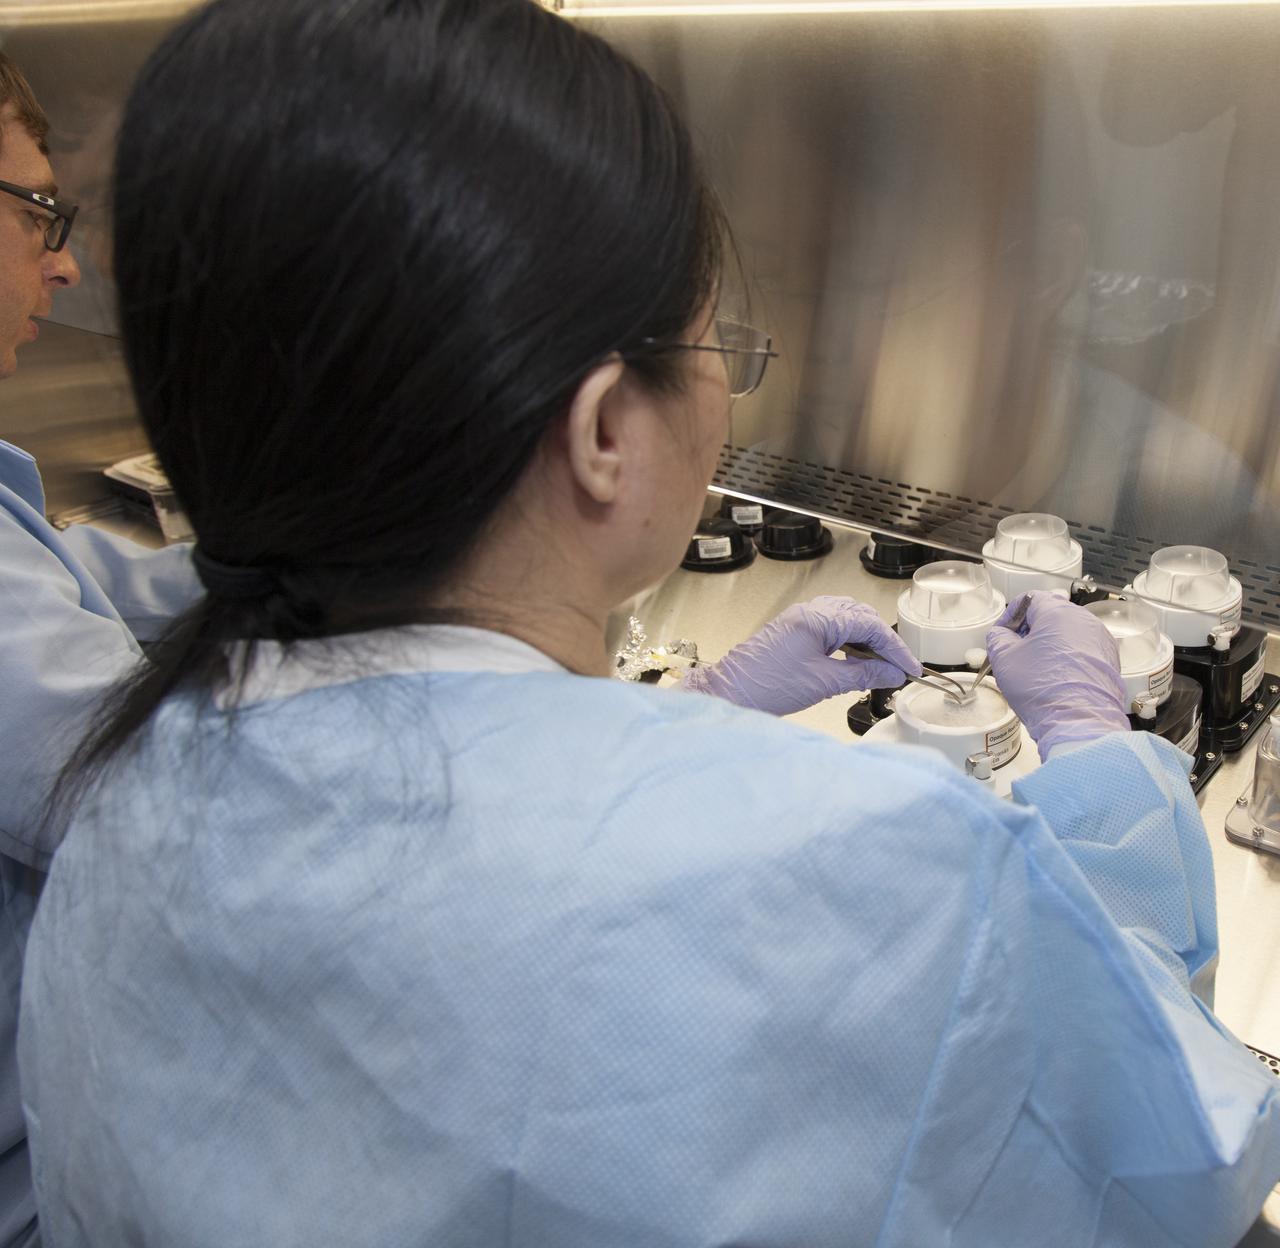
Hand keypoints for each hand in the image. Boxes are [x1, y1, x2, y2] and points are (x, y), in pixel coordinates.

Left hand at [682, 595, 919, 715]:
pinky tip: (855, 660)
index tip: (909, 667)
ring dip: (866, 640)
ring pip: (846, 621)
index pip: (870, 626)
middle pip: (860, 618)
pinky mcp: (794, 632)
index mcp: (817, 618)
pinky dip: (848, 643)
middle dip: (883, 642)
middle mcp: (809, 612)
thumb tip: (890, 673)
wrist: (731, 693)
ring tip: (879, 666)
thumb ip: (863, 675)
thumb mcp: (824, 682)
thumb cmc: (766, 686)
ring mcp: (800, 620)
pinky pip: (830, 629)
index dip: (895, 648)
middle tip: (897, 667)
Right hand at [985, 592, 1130, 760]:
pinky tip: (1055, 678)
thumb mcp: (1004, 658)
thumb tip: (1002, 635)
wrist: (1078, 721)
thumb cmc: (1043, 689)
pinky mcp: (1109, 660)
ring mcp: (1100, 640)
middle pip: (1050, 615)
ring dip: (1048, 645)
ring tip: (1035, 669)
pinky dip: (1066, 659)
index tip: (1003, 634)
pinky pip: (1082, 651)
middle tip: (1016, 652)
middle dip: (1030, 631)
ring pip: (1067, 634)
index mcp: (1058, 613)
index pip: (1029, 599)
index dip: (1010, 616)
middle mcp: (1084, 621)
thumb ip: (998, 637)